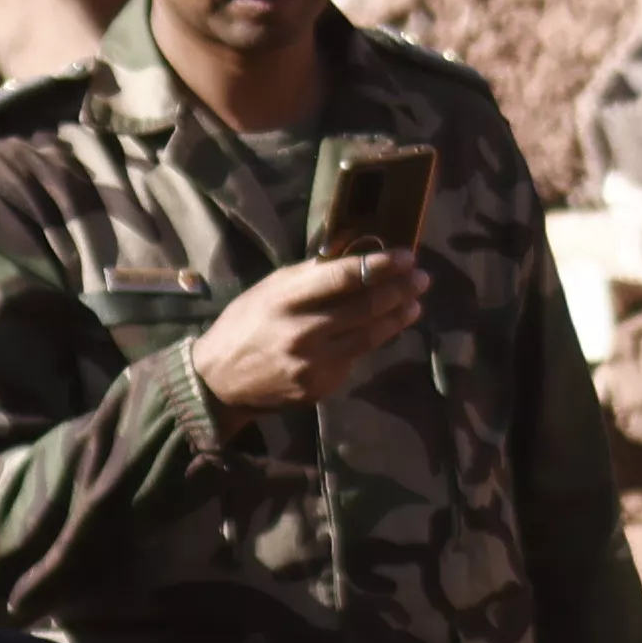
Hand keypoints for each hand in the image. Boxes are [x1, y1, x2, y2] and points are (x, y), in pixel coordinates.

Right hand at [189, 250, 418, 413]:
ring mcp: (314, 364)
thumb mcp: (269, 290)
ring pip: (370, 336)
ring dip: (398, 317)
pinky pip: (354, 359)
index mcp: (286, 300)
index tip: (407, 256)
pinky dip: (370, 342)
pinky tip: (381, 330)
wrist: (219, 381)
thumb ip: (309, 276)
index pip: (345, 277)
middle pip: (366, 307)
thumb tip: (354, 255)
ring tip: (414, 303)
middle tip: (422, 278)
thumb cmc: (245, 324)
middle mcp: (303, 332)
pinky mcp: (321, 386)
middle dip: (400, 290)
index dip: (381, 265)